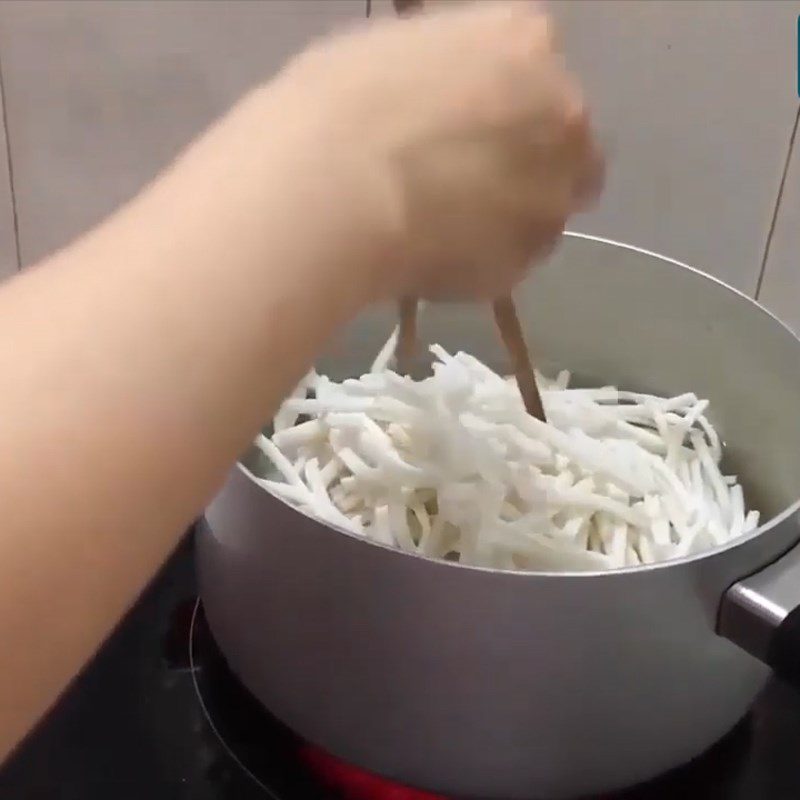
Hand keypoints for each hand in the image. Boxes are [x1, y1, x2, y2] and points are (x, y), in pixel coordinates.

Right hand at [268, 1, 602, 300]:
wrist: (331, 195)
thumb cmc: (342, 107)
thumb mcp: (397, 54)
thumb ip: (450, 77)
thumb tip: (446, 102)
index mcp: (527, 42)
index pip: (541, 72)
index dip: (507, 105)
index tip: (472, 127)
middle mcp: (563, 117)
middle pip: (567, 145)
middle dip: (529, 163)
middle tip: (469, 184)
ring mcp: (550, 197)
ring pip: (546, 211)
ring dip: (510, 218)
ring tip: (445, 232)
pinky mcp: (523, 263)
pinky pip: (510, 262)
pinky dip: (483, 264)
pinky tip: (433, 259)